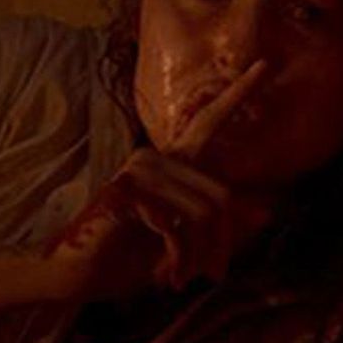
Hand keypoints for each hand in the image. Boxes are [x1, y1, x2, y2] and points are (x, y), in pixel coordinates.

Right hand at [46, 61, 272, 300]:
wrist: (76, 276)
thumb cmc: (124, 260)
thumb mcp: (183, 243)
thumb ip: (217, 226)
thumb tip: (267, 210)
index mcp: (167, 164)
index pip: (207, 125)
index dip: (236, 95)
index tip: (263, 65)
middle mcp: (152, 159)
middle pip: (220, 195)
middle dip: (220, 244)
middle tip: (209, 275)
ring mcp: (136, 172)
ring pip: (204, 212)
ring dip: (198, 256)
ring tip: (183, 277)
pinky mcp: (124, 192)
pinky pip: (178, 225)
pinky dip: (179, 257)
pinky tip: (166, 274)